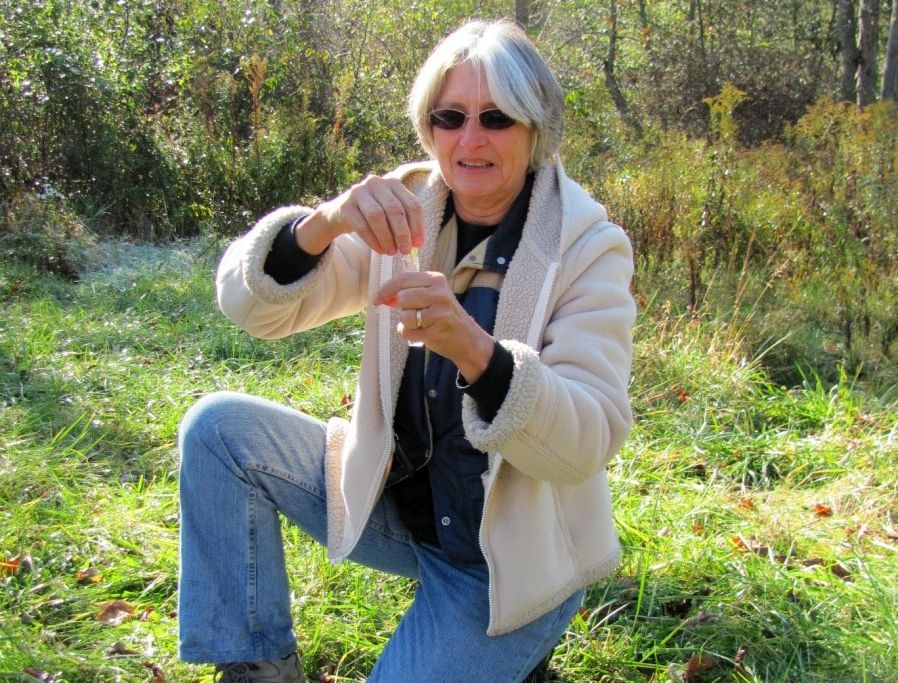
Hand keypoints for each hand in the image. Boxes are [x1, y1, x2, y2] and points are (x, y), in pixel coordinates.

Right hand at [297, 175, 424, 255]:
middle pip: (394, 209)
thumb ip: (405, 223)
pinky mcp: (346, 206)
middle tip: (405, 251)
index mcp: (393, 183)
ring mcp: (359, 192)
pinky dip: (373, 241)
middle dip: (402, 233)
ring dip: (387, 238)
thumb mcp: (390, 213)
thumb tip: (418, 242)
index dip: (417, 225)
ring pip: (377, 216)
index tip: (419, 244)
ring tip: (392, 252)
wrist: (339, 214)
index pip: (411, 203)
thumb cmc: (372, 215)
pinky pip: (362, 225)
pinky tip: (380, 250)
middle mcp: (376, 183)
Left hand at [372, 270, 494, 381]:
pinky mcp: (437, 331)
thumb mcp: (432, 296)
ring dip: (408, 323)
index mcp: (436, 279)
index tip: (376, 299)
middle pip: (402, 298)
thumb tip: (384, 297)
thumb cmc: (444, 316)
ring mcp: (440, 312)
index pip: (403, 279)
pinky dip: (410, 335)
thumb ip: (409, 292)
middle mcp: (440, 293)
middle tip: (416, 313)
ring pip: (405, 316)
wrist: (468, 339)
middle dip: (404, 309)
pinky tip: (423, 333)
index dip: (386, 289)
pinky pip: (408, 332)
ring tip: (422, 324)